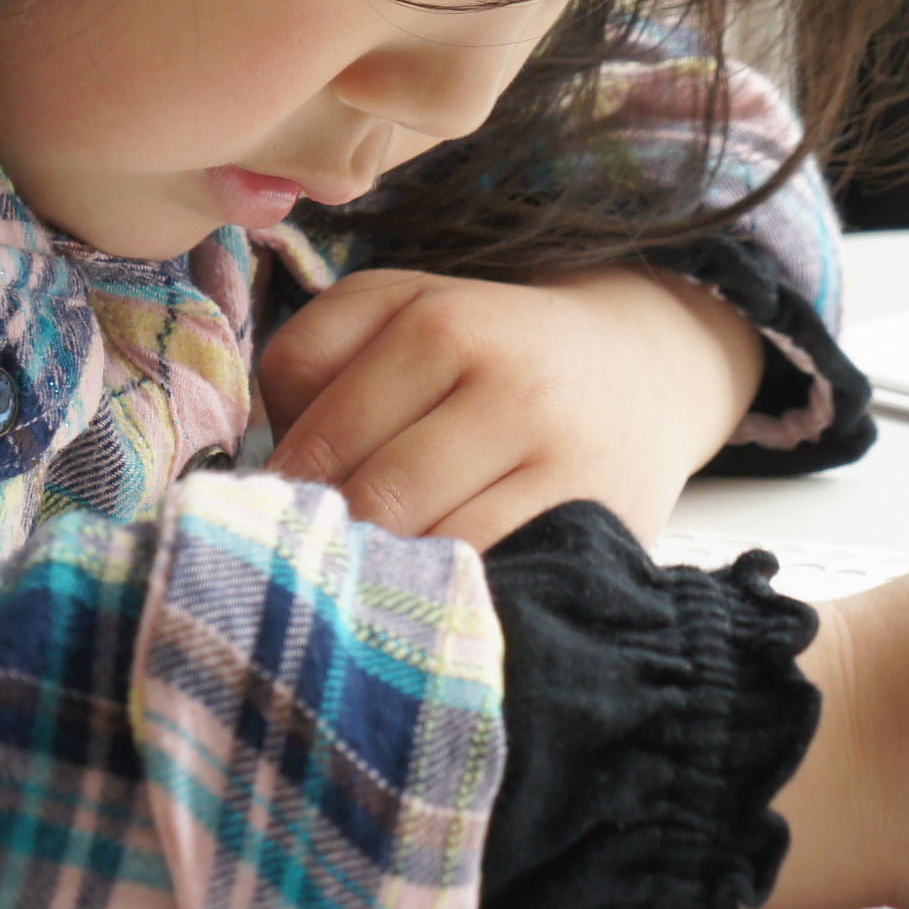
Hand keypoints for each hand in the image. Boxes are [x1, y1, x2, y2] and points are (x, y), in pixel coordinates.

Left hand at [257, 263, 764, 548]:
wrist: (643, 370)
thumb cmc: (490, 349)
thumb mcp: (401, 309)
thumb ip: (310, 353)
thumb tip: (264, 466)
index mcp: (442, 324)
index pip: (318, 436)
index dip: (280, 492)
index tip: (275, 520)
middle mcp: (506, 383)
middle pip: (369, 497)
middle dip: (329, 543)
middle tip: (314, 569)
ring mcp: (558, 455)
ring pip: (429, 544)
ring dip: (383, 579)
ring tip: (364, 591)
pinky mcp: (593, 518)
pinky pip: (493, 577)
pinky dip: (447, 598)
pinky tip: (430, 599)